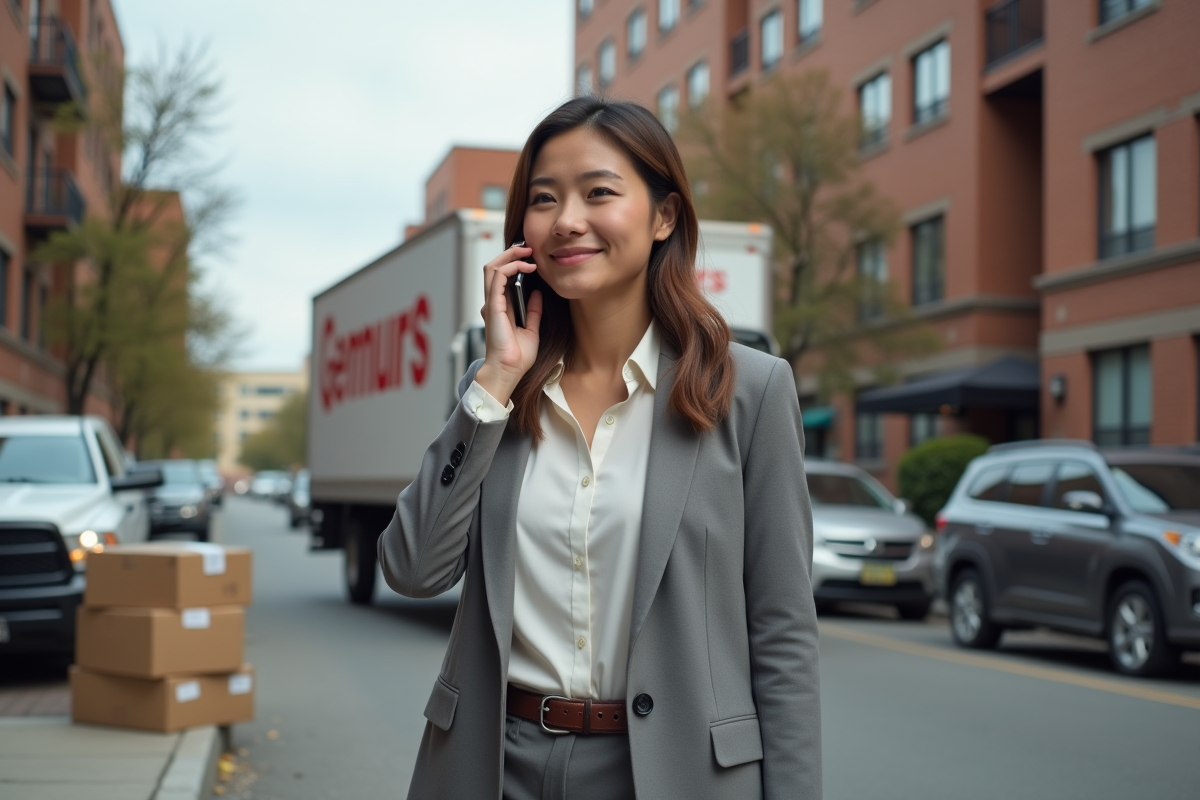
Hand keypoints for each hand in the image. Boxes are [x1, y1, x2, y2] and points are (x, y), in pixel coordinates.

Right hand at [475, 244, 542, 405]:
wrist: (509, 370)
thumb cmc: (517, 356)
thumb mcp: (532, 329)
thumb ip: (533, 311)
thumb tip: (538, 293)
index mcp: (501, 307)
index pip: (503, 277)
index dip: (515, 263)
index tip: (533, 258)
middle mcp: (494, 302)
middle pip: (496, 267)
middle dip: (511, 253)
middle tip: (530, 248)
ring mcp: (492, 303)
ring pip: (493, 267)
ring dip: (510, 255)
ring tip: (528, 252)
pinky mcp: (493, 305)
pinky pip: (497, 277)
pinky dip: (511, 267)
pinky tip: (526, 266)